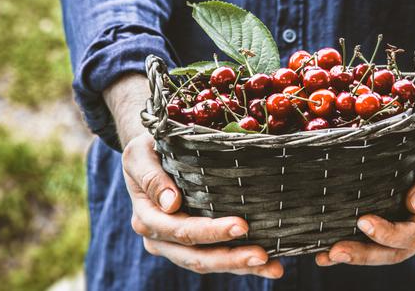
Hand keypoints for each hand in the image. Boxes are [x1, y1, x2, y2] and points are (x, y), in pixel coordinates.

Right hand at [122, 132, 283, 277]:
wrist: (149, 155)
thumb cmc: (148, 148)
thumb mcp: (140, 154)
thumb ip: (151, 177)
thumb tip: (171, 204)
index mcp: (147, 217)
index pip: (181, 231)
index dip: (211, 232)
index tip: (242, 225)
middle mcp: (159, 238)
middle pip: (197, 256)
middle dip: (231, 257)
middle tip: (263, 254)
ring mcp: (175, 246)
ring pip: (209, 263)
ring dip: (241, 266)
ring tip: (273, 267)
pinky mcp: (193, 245)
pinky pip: (217, 258)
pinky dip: (242, 264)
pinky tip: (269, 264)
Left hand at [314, 112, 414, 265]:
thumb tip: (413, 205)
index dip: (391, 233)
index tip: (363, 222)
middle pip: (398, 250)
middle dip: (366, 253)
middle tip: (337, 250)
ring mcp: (409, 225)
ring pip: (385, 252)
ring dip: (357, 255)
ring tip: (327, 256)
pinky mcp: (393, 220)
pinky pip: (375, 241)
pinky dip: (353, 248)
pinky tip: (326, 254)